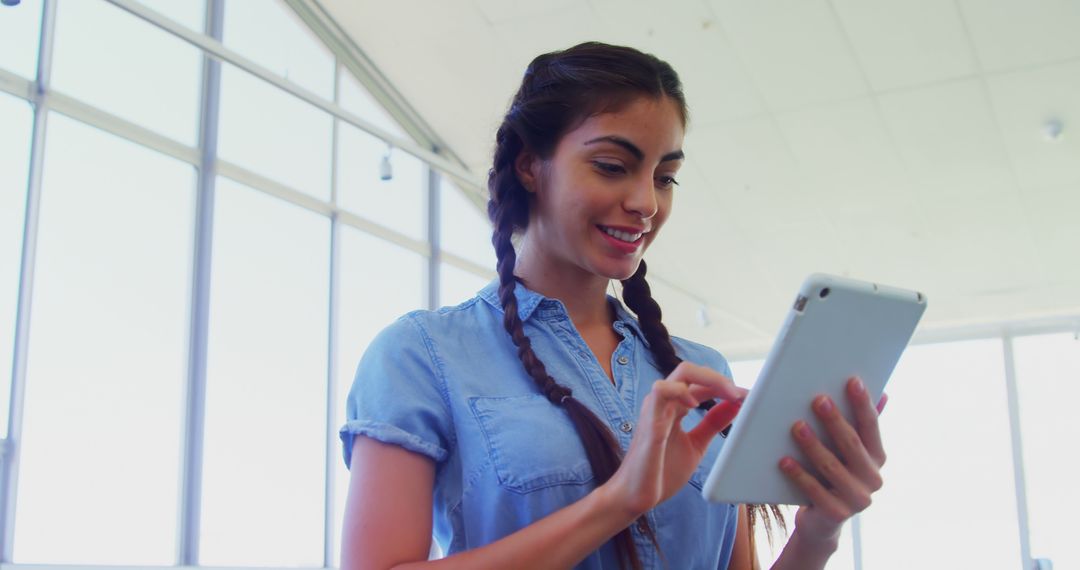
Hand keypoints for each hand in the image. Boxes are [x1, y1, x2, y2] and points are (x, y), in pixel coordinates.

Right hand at [603, 362, 746, 517]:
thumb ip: (712, 424)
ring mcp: (656, 408)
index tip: (748, 397)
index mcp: (675, 406)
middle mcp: (665, 402)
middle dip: (721, 378)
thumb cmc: (661, 472)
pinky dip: (682, 392)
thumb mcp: (696, 445)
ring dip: (710, 380)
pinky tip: (696, 405)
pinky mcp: (649, 420)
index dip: (726, 387)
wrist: (637, 496)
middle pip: (693, 371)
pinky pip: (662, 391)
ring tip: (729, 395)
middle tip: (740, 394)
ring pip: (682, 373)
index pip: (702, 384)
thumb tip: (734, 405)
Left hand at [779, 377, 887, 547]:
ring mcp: (857, 499)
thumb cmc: (831, 475)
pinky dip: (799, 475)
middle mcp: (873, 478)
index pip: (871, 426)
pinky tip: (784, 461)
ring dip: (813, 445)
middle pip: (852, 444)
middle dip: (835, 420)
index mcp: (877, 457)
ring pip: (832, 466)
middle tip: (817, 399)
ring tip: (796, 427)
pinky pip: (815, 491)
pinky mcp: (837, 514)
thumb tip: (883, 393)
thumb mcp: (845, 451)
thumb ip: (859, 425)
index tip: (852, 381)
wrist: (821, 520)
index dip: (863, 403)